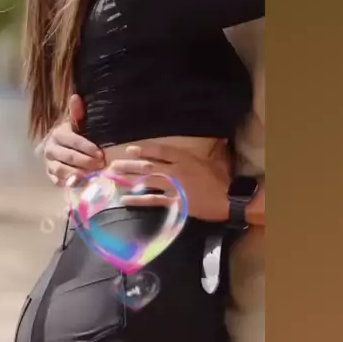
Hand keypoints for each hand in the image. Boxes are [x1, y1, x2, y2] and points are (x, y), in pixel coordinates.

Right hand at [44, 94, 104, 185]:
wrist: (58, 147)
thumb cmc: (73, 135)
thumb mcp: (76, 123)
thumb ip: (77, 113)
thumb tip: (76, 97)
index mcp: (58, 134)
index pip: (73, 141)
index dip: (87, 148)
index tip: (101, 154)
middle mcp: (50, 149)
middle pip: (69, 157)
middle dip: (86, 162)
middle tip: (101, 165)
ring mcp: (49, 163)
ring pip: (62, 170)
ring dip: (78, 174)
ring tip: (92, 175)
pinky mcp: (50, 175)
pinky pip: (58, 181)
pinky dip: (69, 183)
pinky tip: (81, 183)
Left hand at [107, 141, 230, 221]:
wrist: (229, 199)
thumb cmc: (222, 179)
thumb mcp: (215, 159)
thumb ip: (210, 149)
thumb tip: (218, 139)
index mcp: (184, 159)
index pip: (160, 151)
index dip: (144, 150)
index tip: (129, 150)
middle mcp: (176, 171)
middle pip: (148, 166)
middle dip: (129, 165)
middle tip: (113, 165)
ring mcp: (175, 187)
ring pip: (147, 181)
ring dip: (129, 180)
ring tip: (114, 179)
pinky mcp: (175, 202)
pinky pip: (153, 200)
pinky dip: (138, 200)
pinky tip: (125, 199)